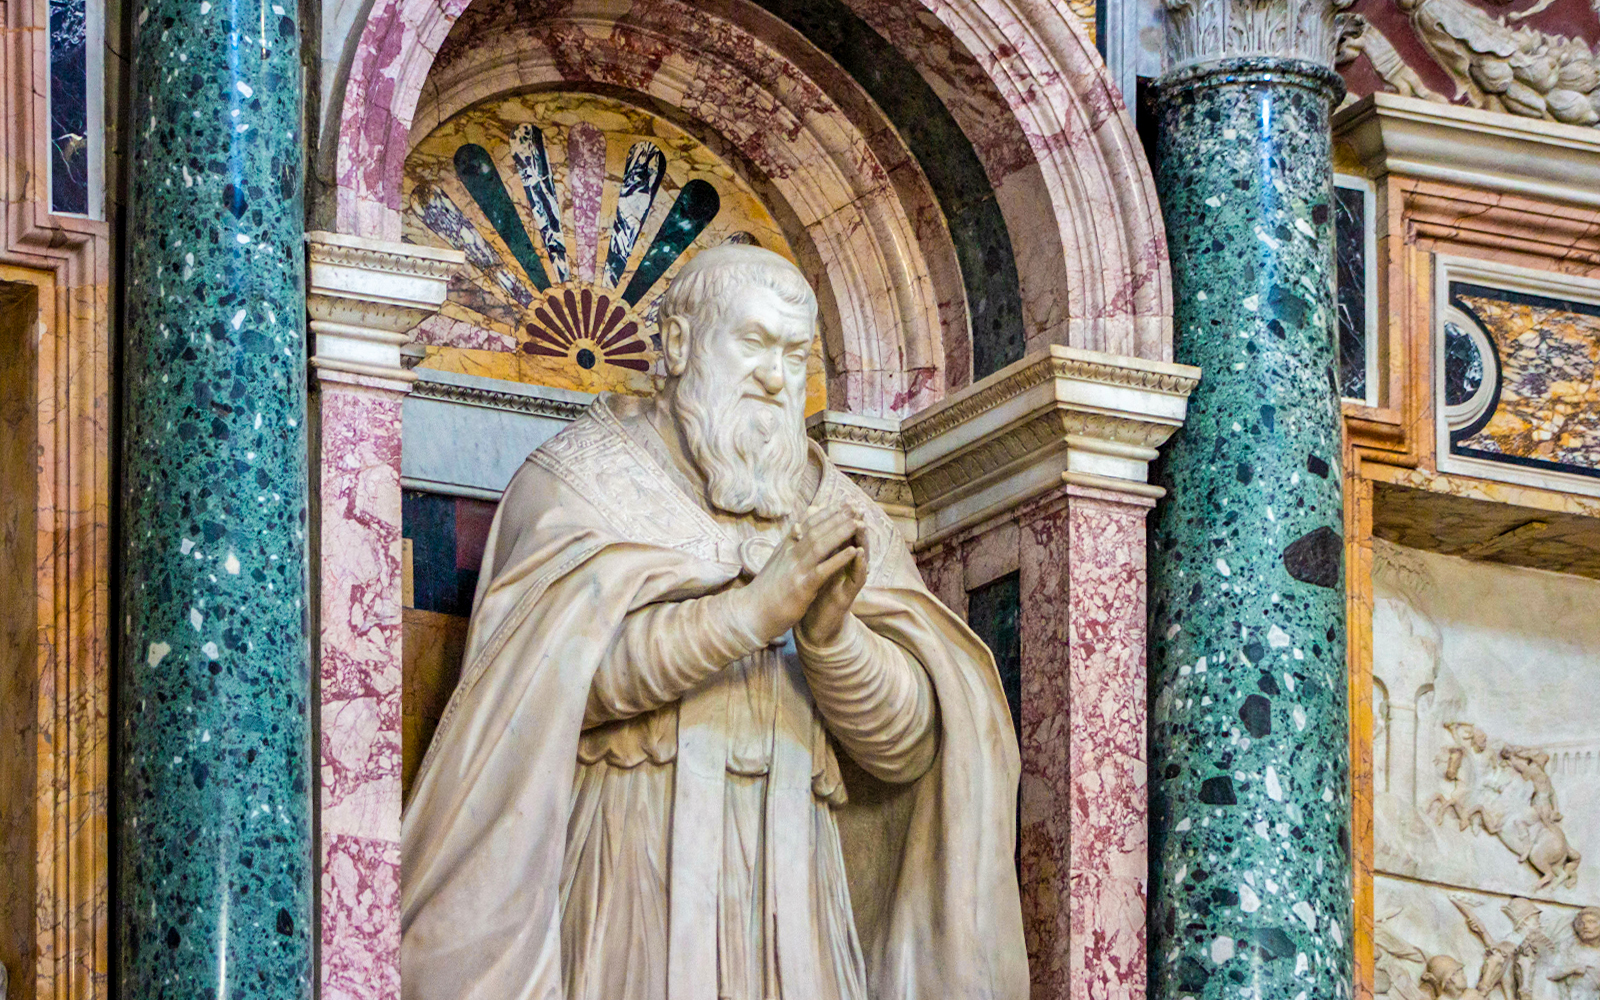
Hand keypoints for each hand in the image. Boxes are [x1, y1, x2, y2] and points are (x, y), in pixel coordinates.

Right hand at [739, 505, 863, 643]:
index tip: (843, 504)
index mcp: (785, 548)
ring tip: (858, 523)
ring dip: (841, 533)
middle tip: (856, 507)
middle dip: (838, 517)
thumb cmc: (766, 590)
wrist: (751, 613)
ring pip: (820, 545)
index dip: (827, 513)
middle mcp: (790, 554)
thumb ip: (789, 544)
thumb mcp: (776, 562)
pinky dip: (838, 559)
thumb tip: (798, 526)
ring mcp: (795, 570)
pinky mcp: (801, 587)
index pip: (808, 524)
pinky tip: (853, 551)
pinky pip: (822, 570)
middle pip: (816, 530)